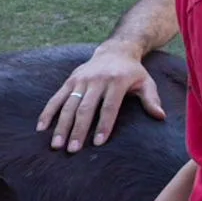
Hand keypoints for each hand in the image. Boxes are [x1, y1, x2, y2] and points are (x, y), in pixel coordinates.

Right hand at [38, 43, 164, 152]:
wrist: (115, 50)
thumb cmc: (133, 72)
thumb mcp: (146, 82)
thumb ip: (151, 99)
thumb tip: (160, 116)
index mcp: (116, 82)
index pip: (109, 107)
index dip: (104, 125)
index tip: (98, 143)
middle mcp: (96, 80)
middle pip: (86, 108)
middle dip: (78, 130)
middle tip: (72, 150)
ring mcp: (81, 80)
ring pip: (69, 105)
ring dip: (61, 126)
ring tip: (56, 145)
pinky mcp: (70, 80)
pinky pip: (56, 97)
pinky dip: (48, 112)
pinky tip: (41, 127)